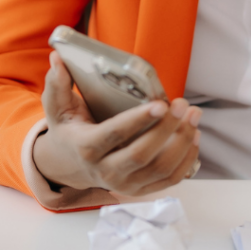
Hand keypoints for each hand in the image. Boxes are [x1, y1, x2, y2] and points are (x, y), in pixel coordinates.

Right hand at [32, 51, 200, 195]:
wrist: (71, 164)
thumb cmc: (70, 129)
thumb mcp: (57, 108)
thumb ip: (57, 84)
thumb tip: (57, 59)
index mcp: (86, 148)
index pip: (114, 135)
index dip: (138, 120)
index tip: (160, 104)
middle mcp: (105, 171)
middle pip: (142, 154)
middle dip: (168, 129)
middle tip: (183, 104)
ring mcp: (124, 185)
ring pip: (160, 168)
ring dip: (183, 142)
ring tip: (193, 115)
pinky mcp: (140, 190)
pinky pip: (170, 179)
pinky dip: (187, 159)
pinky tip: (193, 135)